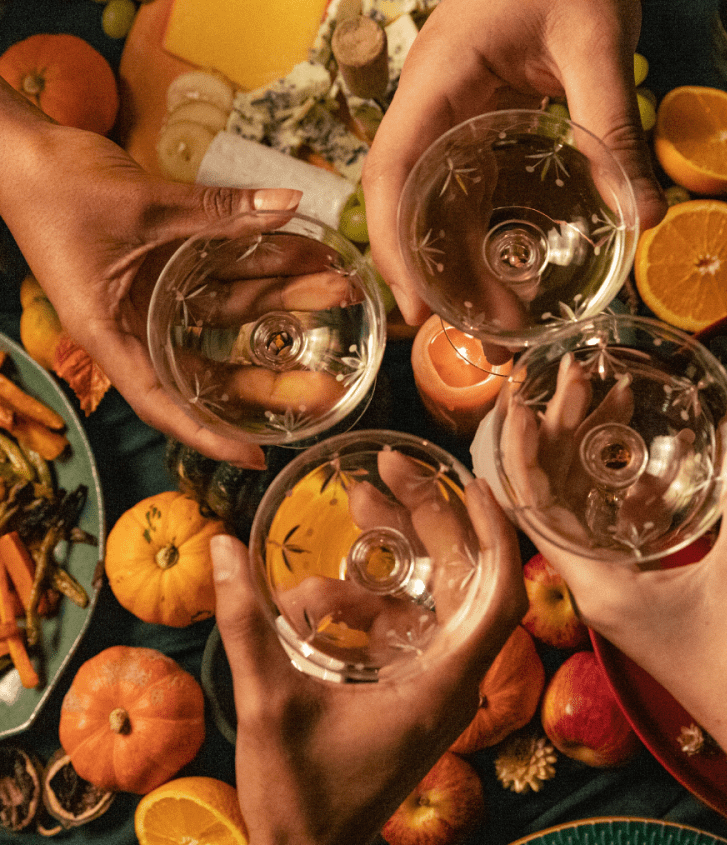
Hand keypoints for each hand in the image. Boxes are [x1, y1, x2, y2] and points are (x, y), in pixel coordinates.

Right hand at [0, 81, 301, 468]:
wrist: (26, 149)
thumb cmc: (59, 186)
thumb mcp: (144, 205)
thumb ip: (219, 210)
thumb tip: (290, 204)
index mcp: (111, 333)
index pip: (163, 402)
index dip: (209, 435)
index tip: (256, 457)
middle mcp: (137, 324)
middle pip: (212, 366)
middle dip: (272, 374)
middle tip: (329, 384)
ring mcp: (156, 296)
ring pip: (229, 313)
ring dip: (283, 300)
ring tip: (338, 291)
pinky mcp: (168, 267)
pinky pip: (222, 277)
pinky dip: (260, 267)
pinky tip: (304, 258)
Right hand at [212, 479, 525, 844]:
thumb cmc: (298, 797)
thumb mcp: (268, 704)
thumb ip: (246, 624)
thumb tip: (221, 549)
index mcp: (441, 686)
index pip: (498, 598)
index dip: (494, 536)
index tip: (472, 483)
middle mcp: (451, 682)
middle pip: (463, 582)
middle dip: (429, 521)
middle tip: (384, 474)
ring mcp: (433, 687)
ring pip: (432, 601)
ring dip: (396, 557)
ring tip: (355, 507)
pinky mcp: (412, 692)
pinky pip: (405, 627)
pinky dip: (375, 600)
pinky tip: (323, 588)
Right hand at [362, 0, 666, 324]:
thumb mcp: (595, 38)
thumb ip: (613, 124)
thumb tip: (645, 218)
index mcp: (438, 83)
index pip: (391, 172)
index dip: (395, 245)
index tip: (419, 308)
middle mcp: (434, 111)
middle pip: (413, 209)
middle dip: (440, 282)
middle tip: (485, 342)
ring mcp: (456, 123)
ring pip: (442, 212)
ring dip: (465, 274)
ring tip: (504, 330)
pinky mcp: (484, 131)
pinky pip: (474, 198)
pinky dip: (487, 246)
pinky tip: (513, 282)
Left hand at [516, 401, 726, 773]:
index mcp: (594, 583)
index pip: (533, 509)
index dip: (520, 455)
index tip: (517, 405)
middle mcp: (588, 583)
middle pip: (554, 498)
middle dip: (561, 434)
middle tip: (576, 378)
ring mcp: (605, 587)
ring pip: (580, 509)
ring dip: (589, 457)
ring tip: (608, 399)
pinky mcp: (628, 590)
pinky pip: (606, 529)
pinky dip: (617, 492)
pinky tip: (637, 462)